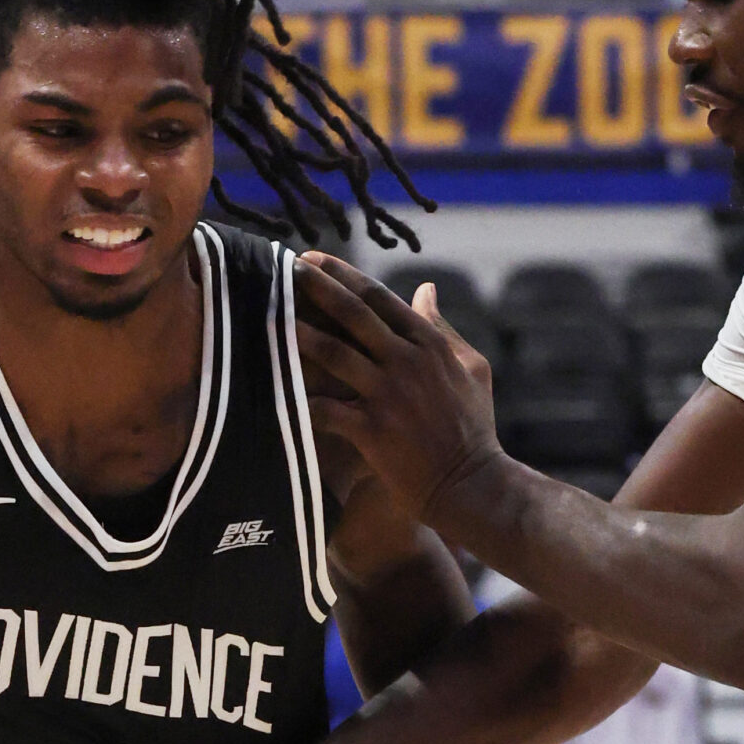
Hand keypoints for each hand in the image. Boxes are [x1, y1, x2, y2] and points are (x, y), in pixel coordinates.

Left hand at [294, 254, 503, 527]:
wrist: (471, 484)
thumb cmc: (474, 426)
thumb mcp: (472, 367)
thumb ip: (443, 327)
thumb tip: (425, 289)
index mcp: (429, 344)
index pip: (380, 298)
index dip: (344, 275)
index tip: (315, 259)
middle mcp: (407, 362)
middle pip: (353, 314)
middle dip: (318, 287)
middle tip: (286, 267)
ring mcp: (388, 395)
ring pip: (334, 354)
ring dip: (300, 332)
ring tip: (269, 312)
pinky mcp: (372, 430)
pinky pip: (326, 409)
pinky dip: (301, 398)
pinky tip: (275, 386)